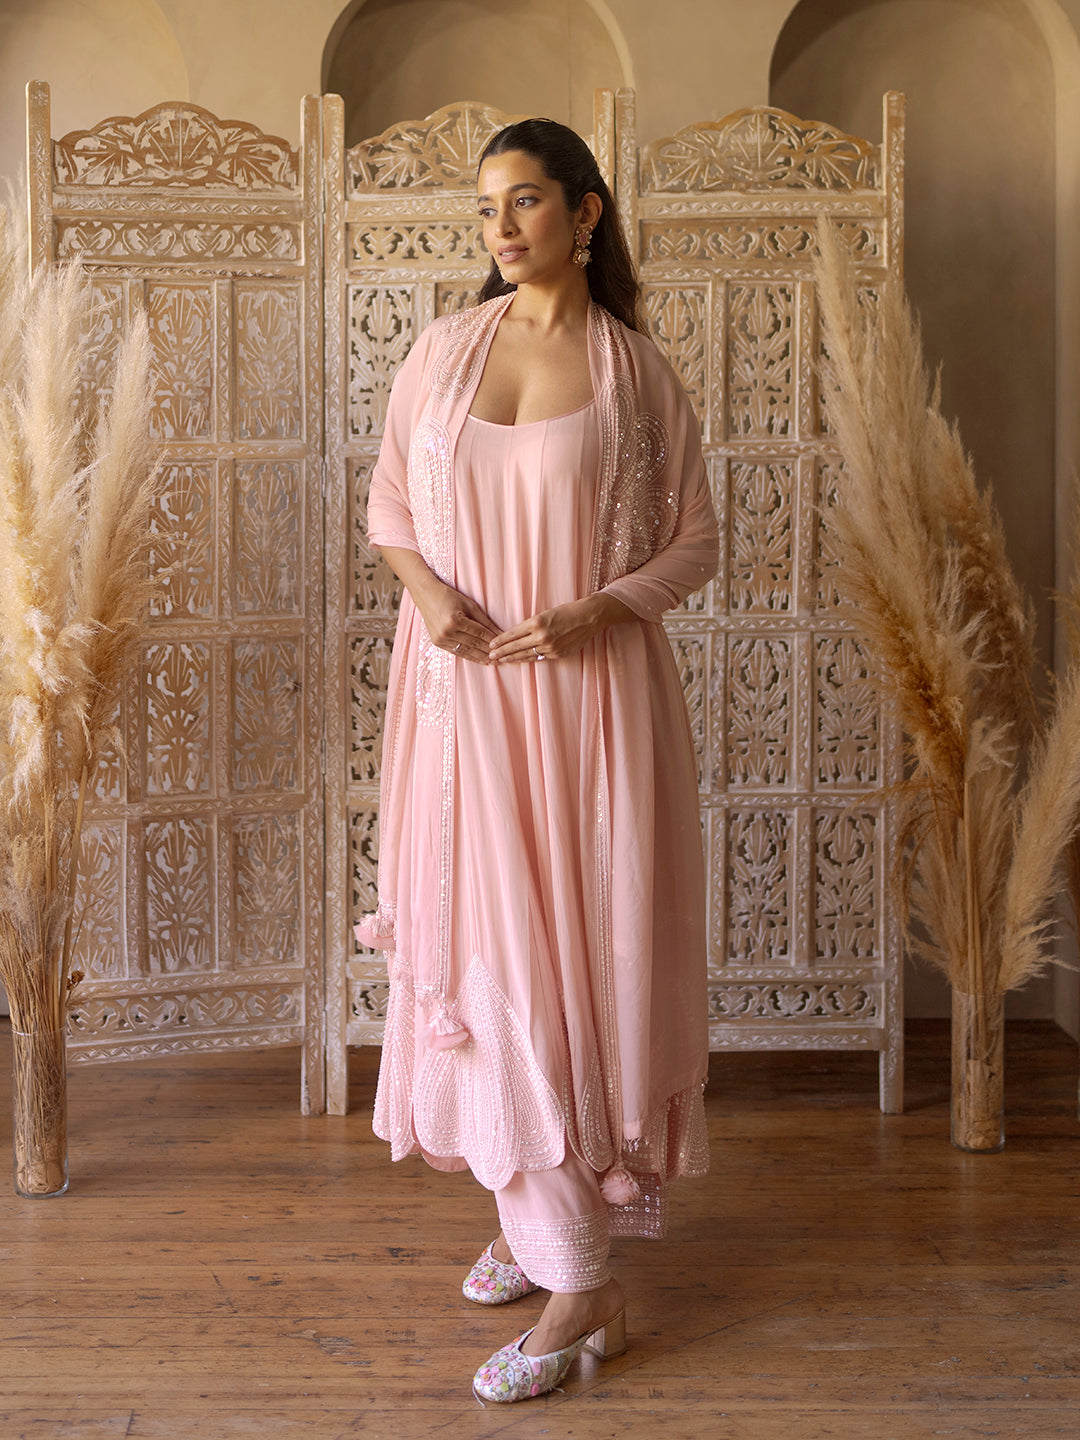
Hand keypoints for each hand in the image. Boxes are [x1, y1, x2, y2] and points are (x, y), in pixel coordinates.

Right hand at [378, 546, 498, 663]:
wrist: (425, 595)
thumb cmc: (449, 596)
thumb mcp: (469, 604)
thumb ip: (484, 620)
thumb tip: (500, 632)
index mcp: (454, 620)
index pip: (479, 632)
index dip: (492, 639)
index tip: (504, 644)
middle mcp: (446, 632)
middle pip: (473, 643)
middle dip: (488, 651)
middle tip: (502, 657)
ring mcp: (440, 639)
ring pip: (465, 651)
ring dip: (480, 657)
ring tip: (493, 662)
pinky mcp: (437, 642)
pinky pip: (456, 652)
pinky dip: (469, 656)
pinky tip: (479, 659)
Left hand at [489, 594, 634, 663]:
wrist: (589, 617)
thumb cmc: (567, 611)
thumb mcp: (546, 613)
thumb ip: (532, 625)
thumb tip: (517, 635)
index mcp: (537, 622)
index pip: (513, 634)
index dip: (501, 640)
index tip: (491, 644)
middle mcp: (542, 636)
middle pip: (516, 647)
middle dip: (502, 652)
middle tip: (491, 656)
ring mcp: (550, 647)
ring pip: (526, 655)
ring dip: (513, 658)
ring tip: (502, 660)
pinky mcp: (557, 654)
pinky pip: (538, 658)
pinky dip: (527, 659)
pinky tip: (519, 660)